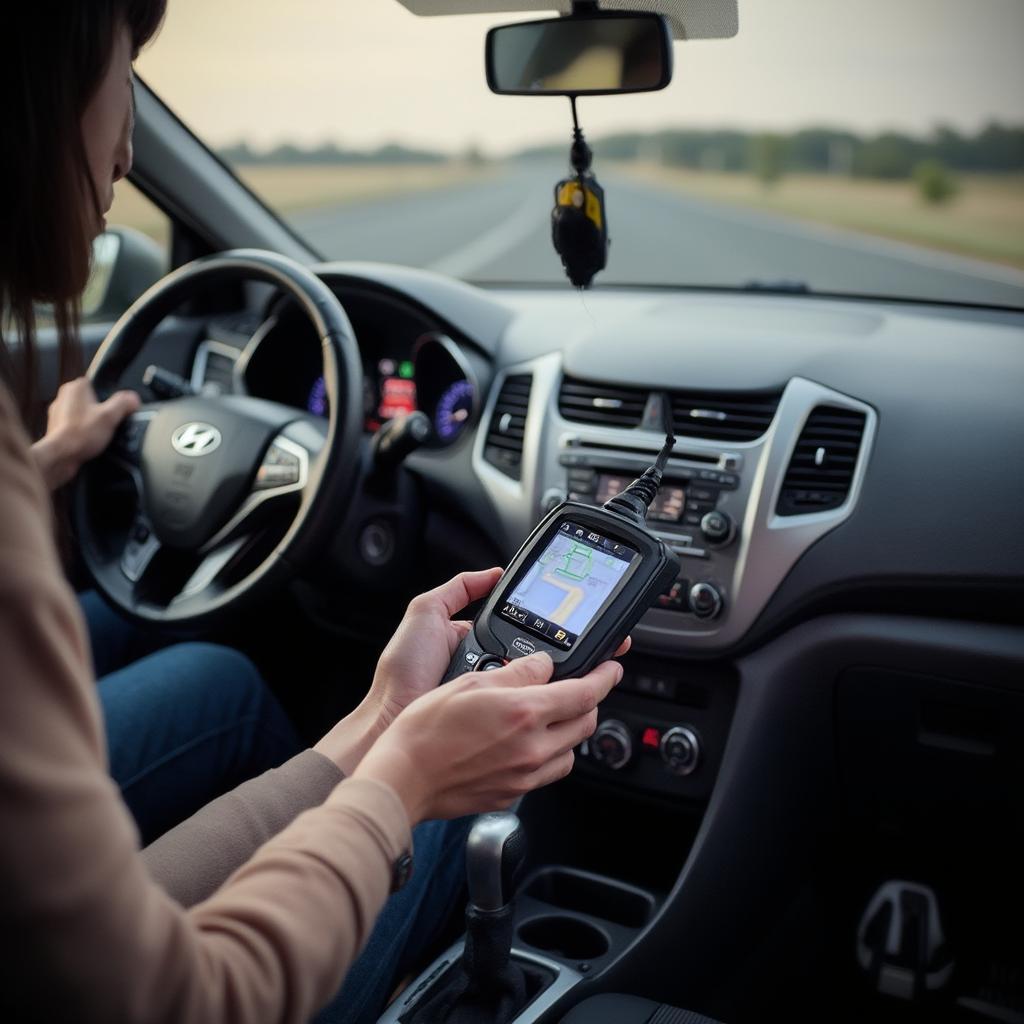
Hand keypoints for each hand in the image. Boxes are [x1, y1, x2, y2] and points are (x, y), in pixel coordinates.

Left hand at [31, 378, 139, 489]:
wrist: (61, 456)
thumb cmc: (80, 435)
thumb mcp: (111, 416)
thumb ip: (124, 403)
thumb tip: (133, 398)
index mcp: (75, 388)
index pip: (96, 383)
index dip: (107, 396)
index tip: (112, 408)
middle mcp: (64, 397)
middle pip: (91, 399)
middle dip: (100, 411)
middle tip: (107, 423)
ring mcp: (58, 412)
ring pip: (83, 413)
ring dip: (91, 422)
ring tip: (97, 434)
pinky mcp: (57, 427)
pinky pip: (75, 426)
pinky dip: (82, 432)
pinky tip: (88, 440)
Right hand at [314, 568, 628, 775]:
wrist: (403, 777)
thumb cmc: (426, 730)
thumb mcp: (472, 683)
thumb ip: (517, 673)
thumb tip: (544, 665)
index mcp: (525, 713)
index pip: (585, 693)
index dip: (605, 677)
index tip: (611, 668)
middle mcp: (532, 748)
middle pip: (586, 723)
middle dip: (588, 702)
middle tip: (577, 687)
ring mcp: (525, 775)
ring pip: (571, 751)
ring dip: (570, 731)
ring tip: (550, 716)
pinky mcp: (513, 793)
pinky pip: (549, 773)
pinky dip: (550, 755)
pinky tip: (528, 743)